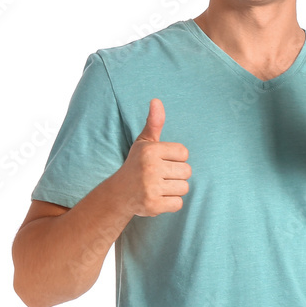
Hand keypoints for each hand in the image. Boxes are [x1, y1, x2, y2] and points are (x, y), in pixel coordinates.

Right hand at [118, 98, 190, 215]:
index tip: (163, 162)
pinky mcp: (153, 205)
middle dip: (177, 175)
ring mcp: (151, 188)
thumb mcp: (144, 143)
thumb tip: (156, 101)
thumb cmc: (137, 165)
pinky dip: (171, 203)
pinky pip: (178, 203)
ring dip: (175, 189)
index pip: (184, 153)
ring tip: (159, 187)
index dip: (176, 158)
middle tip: (161, 176)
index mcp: (150, 150)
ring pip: (184, 188)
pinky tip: (159, 198)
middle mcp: (150, 168)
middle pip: (187, 171)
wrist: (118, 194)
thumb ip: (154, 123)